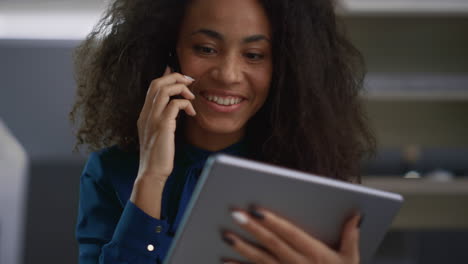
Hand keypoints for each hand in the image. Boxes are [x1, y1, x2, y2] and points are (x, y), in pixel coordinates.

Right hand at [136, 66, 195, 180]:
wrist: (151, 173)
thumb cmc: (157, 156)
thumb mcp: (157, 134)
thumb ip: (163, 119)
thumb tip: (175, 107)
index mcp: (144, 115)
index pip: (152, 87)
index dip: (166, 77)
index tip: (180, 76)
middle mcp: (146, 114)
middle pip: (157, 83)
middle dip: (175, 77)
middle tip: (189, 81)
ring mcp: (152, 119)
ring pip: (164, 89)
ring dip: (181, 88)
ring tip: (191, 96)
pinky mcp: (162, 126)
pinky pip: (175, 105)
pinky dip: (185, 104)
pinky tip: (192, 112)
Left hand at [221, 207, 360, 263]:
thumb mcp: (351, 261)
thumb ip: (350, 237)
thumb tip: (355, 214)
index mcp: (315, 255)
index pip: (292, 234)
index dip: (274, 222)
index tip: (257, 209)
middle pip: (272, 244)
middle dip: (253, 229)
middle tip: (235, 214)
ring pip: (261, 260)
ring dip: (242, 248)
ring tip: (226, 235)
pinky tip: (225, 261)